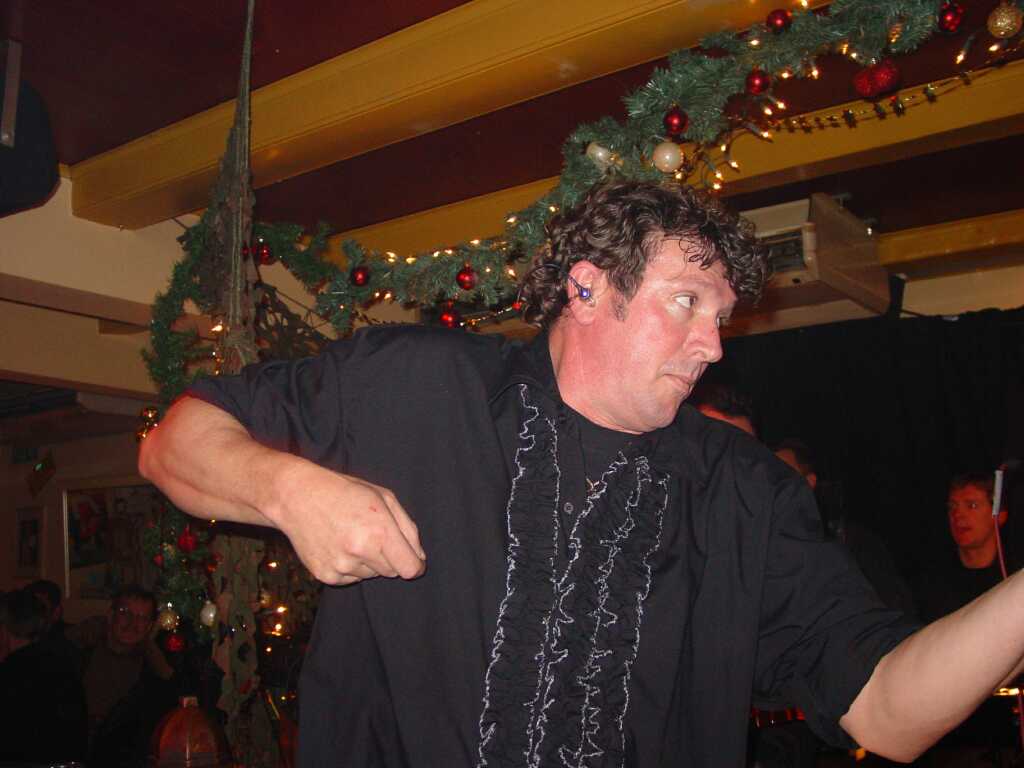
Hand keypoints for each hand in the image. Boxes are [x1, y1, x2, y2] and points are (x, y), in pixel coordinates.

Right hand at [271, 462, 425, 585]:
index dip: (416, 566)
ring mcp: (341, 566)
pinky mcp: (325, 575)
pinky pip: (351, 578)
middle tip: (373, 535)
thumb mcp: (384, 497)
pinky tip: (338, 545)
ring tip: (352, 536)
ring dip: (369, 561)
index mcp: (379, 532)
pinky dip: (350, 566)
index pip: (410, 569)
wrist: (297, 497)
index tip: (413, 560)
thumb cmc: (345, 492)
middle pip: (392, 572)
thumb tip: (419, 557)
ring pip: (371, 575)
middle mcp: (360, 552)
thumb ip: (408, 529)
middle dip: (390, 558)